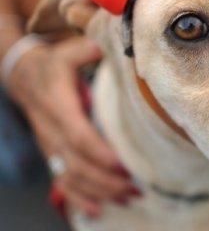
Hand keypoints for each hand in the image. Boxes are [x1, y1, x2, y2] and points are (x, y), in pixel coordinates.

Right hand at [6, 37, 140, 217]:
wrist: (24, 76)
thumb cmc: (54, 63)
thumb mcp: (69, 50)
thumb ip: (87, 50)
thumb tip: (104, 47)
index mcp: (58, 106)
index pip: (77, 135)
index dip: (99, 153)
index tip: (122, 165)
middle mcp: (52, 131)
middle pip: (76, 163)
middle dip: (106, 179)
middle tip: (136, 188)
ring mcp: (50, 146)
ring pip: (70, 176)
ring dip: (99, 191)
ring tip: (128, 198)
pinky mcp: (53, 153)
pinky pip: (61, 181)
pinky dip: (78, 198)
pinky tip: (96, 211)